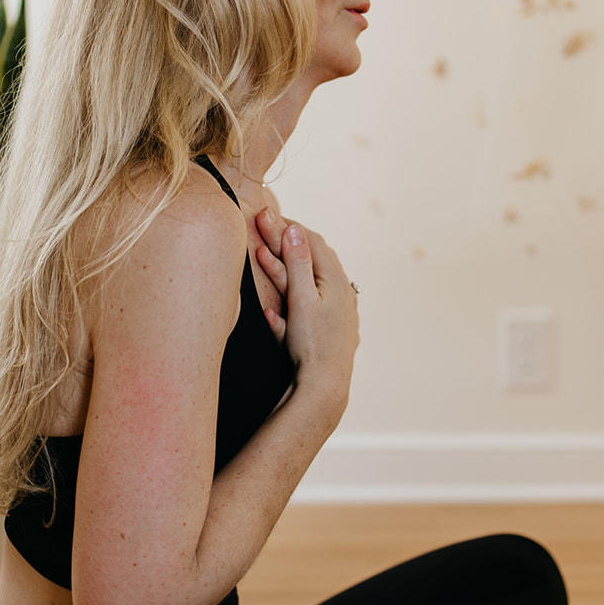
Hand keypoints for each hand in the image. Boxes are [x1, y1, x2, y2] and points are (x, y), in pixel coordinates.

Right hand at [255, 207, 357, 406]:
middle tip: (263, 229)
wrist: (324, 387)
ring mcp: (335, 314)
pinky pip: (305, 311)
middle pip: (311, 261)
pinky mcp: (327, 333)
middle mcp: (341, 294)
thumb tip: (294, 229)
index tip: (267, 217)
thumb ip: (297, 263)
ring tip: (263, 257)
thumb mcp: (301, 296)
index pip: (312, 242)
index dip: (289, 228)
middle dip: (285, 246)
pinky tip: (274, 310)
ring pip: (307, 285)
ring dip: (283, 272)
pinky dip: (288, 304)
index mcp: (337, 280)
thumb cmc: (313, 342)